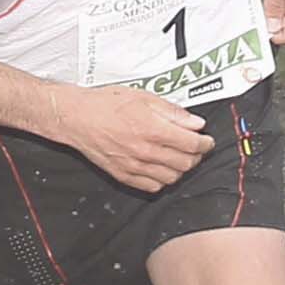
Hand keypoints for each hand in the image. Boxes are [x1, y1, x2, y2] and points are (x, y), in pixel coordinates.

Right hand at [59, 84, 212, 192]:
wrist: (77, 117)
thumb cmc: (106, 104)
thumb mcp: (144, 97)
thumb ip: (172, 112)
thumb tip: (195, 123)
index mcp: (153, 129)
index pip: (192, 144)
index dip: (205, 143)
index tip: (207, 140)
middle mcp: (145, 151)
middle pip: (185, 163)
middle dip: (196, 156)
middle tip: (195, 148)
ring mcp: (134, 166)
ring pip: (171, 178)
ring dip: (181, 169)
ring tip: (179, 158)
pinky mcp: (123, 175)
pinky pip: (152, 187)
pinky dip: (162, 180)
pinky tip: (161, 169)